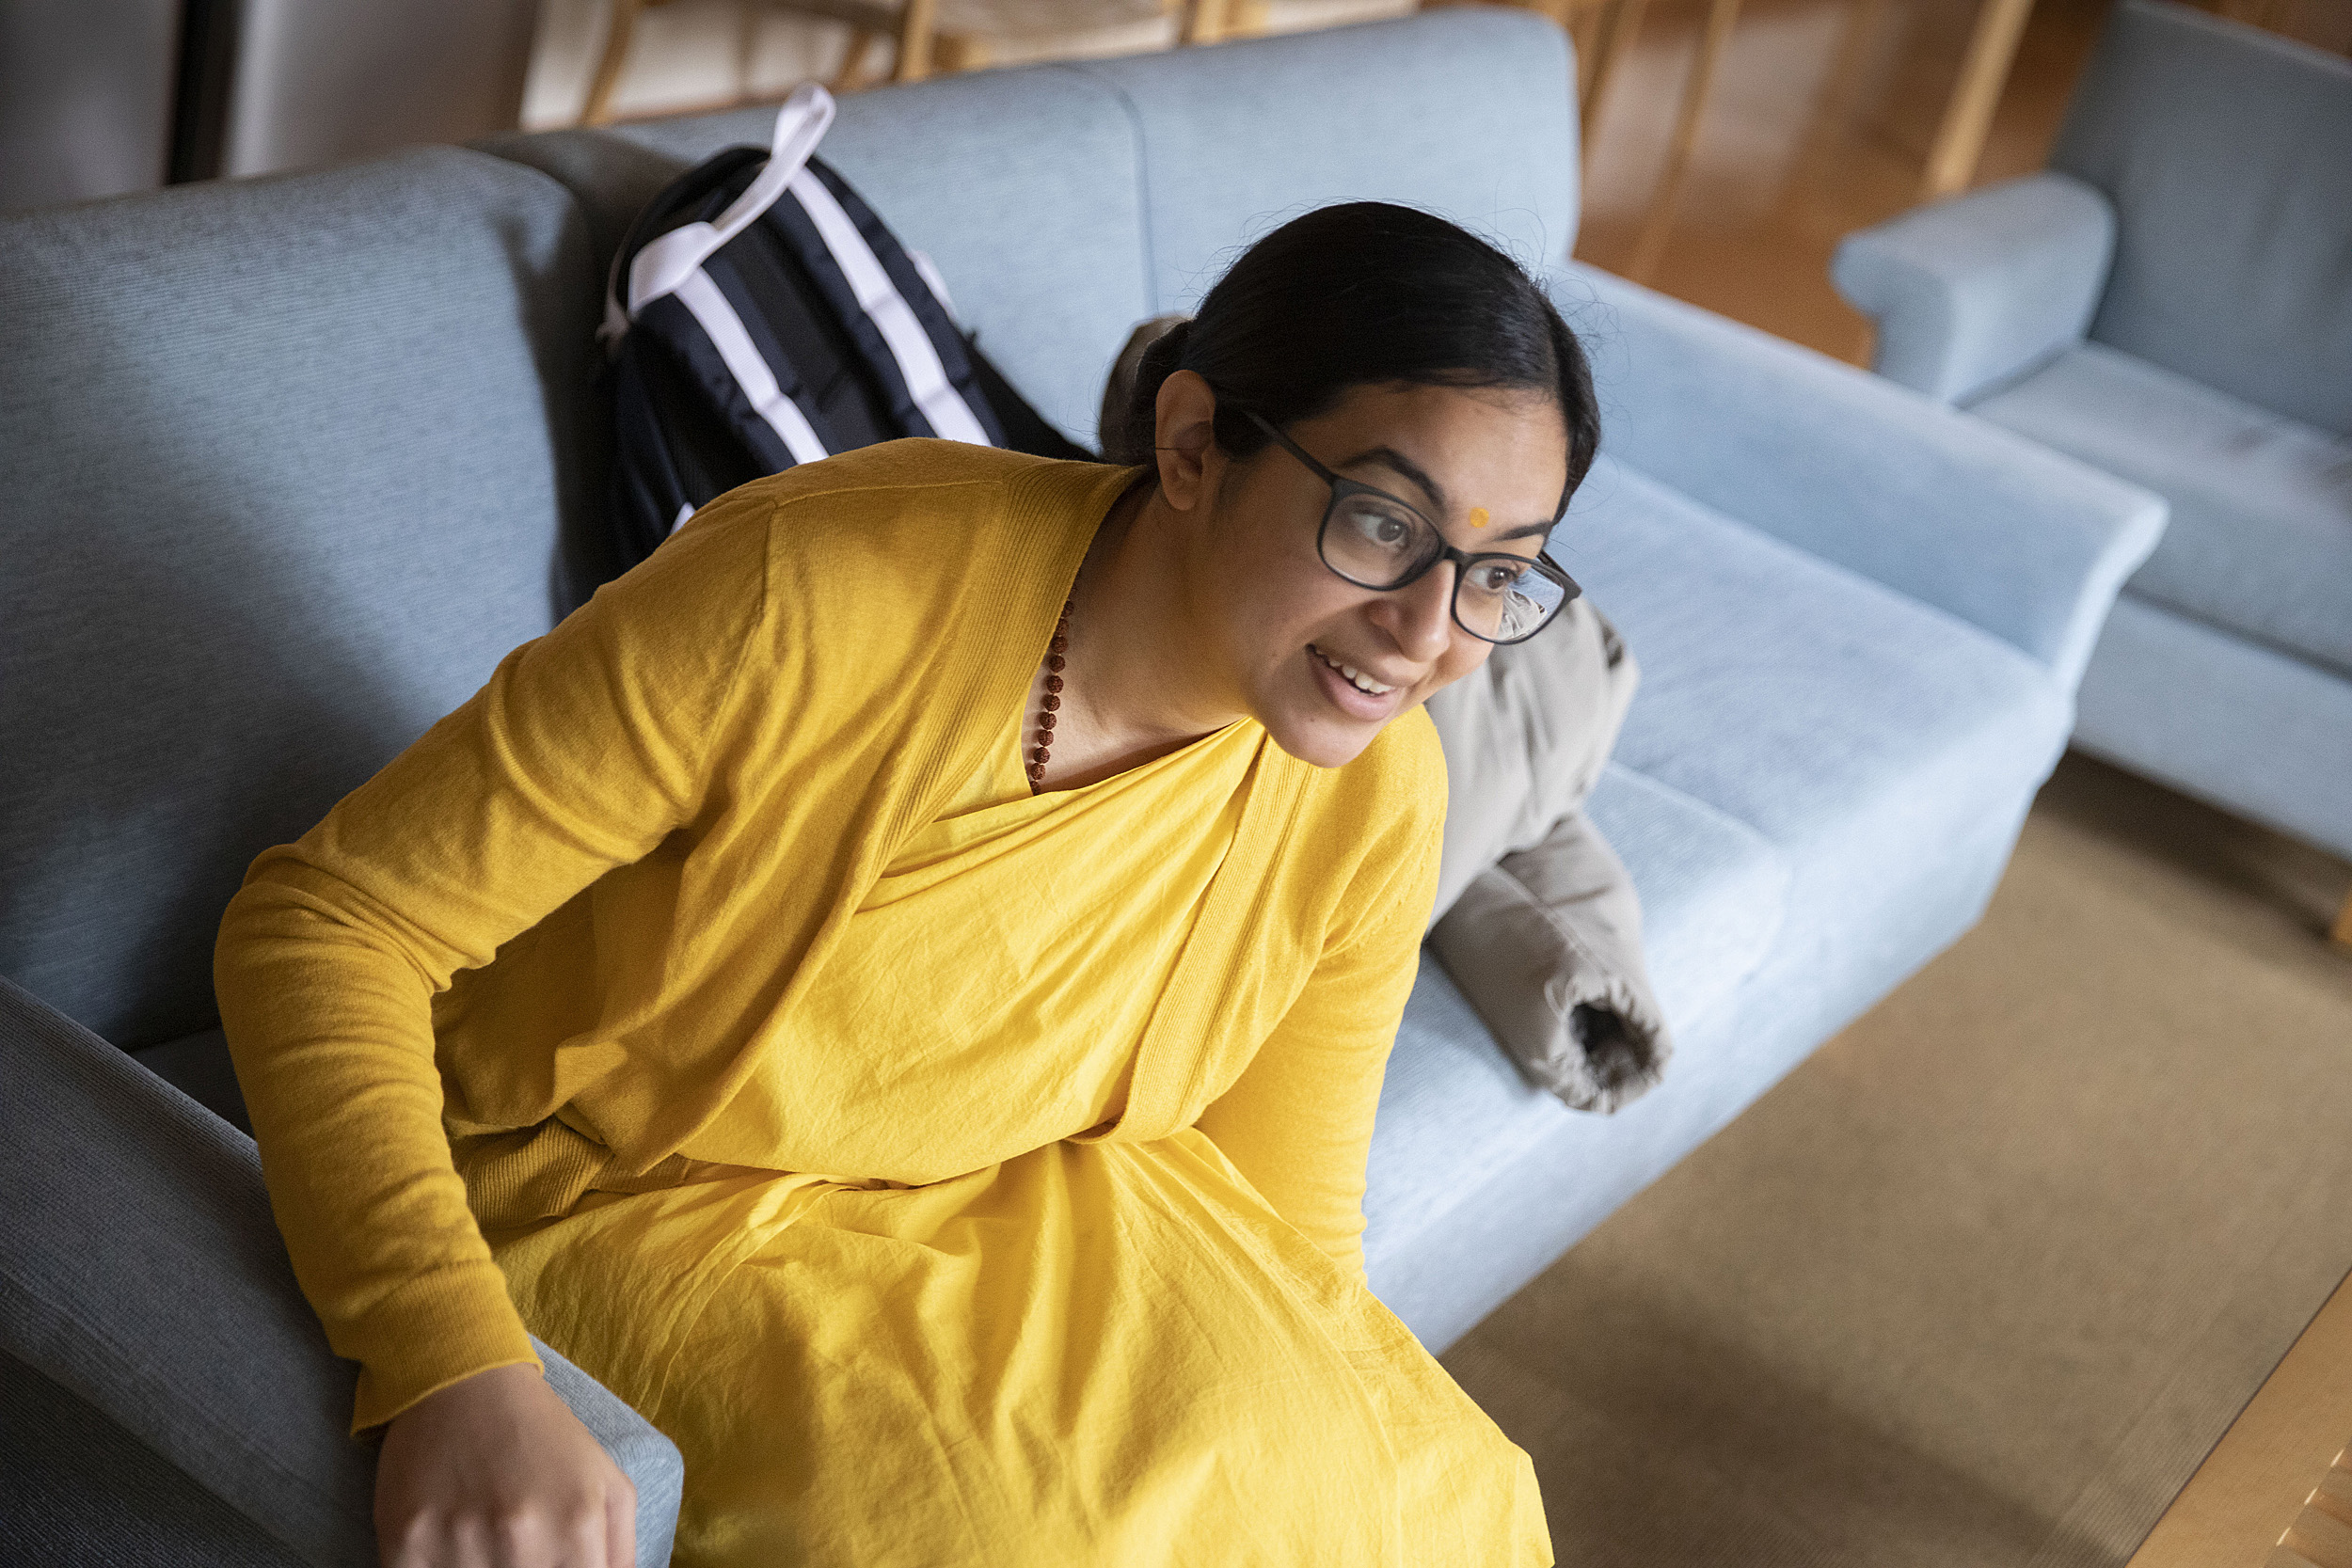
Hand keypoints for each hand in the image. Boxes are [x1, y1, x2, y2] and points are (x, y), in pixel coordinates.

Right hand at [375, 1362, 637, 1567]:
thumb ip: (620, 1556)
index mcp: (578, 1526)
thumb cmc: (543, 1437)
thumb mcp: (608, 1486)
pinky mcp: (405, 1541)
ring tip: (480, 1544)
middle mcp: (520, 1537)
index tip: (549, 1565)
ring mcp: (459, 1541)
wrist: (465, 1381)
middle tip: (514, 1550)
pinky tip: (445, 1546)